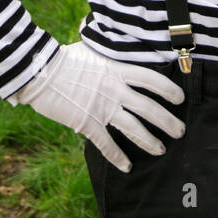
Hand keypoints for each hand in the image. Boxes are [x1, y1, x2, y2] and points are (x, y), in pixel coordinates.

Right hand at [9, 41, 185, 171]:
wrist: (38, 70)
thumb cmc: (61, 57)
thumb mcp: (90, 50)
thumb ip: (106, 58)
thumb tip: (114, 51)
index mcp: (117, 70)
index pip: (150, 80)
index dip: (168, 90)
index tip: (180, 99)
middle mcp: (114, 90)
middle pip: (149, 108)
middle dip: (167, 122)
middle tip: (180, 131)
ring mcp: (101, 108)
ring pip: (134, 128)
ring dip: (150, 141)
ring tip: (161, 149)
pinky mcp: (86, 122)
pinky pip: (106, 144)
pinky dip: (118, 157)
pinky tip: (127, 166)